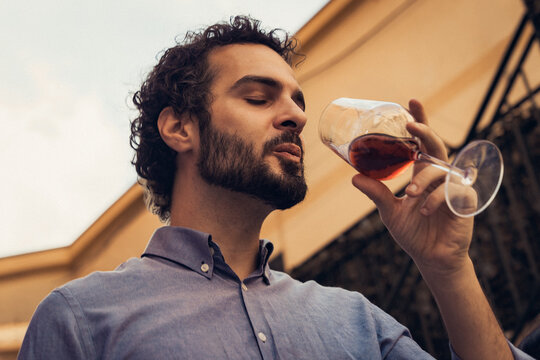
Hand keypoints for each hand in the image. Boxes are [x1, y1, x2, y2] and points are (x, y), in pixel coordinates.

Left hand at [352, 99, 473, 277]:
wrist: (432, 258)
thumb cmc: (414, 233)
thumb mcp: (390, 211)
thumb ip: (376, 193)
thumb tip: (354, 177)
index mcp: (422, 173)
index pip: (421, 143)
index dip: (419, 121)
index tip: (411, 102)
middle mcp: (438, 176)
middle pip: (435, 145)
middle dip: (424, 132)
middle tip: (410, 126)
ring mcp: (453, 187)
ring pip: (440, 170)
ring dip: (423, 179)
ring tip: (409, 195)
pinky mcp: (465, 201)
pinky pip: (451, 191)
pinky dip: (435, 199)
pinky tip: (424, 210)